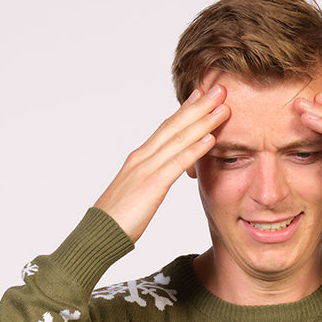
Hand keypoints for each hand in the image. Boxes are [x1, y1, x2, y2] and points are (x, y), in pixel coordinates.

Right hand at [95, 86, 228, 241]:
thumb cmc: (116, 220)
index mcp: (139, 158)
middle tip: (219, 88)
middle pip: (174, 126)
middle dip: (198, 106)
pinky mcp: (151, 185)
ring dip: (203, 122)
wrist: (98, 234)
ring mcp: (146, 169)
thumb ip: (149, 181)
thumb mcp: (136, 194)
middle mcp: (142, 157)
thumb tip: (158, 179)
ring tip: (223, 108)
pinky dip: (195, 150)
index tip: (200, 94)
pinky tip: (211, 139)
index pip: (165, 129)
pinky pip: (177, 163)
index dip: (184, 110)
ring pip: (179, 139)